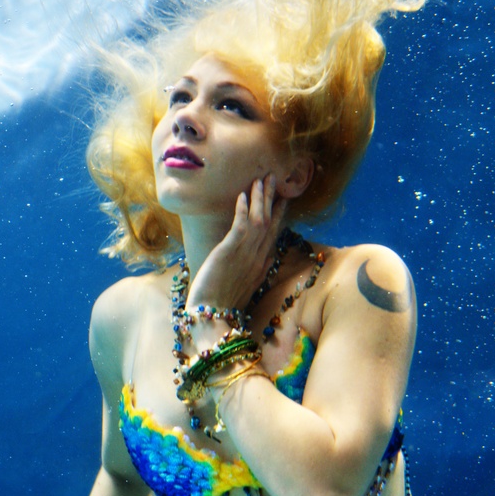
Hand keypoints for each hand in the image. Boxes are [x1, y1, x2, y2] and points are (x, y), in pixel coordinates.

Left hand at [187, 174, 288, 311]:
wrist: (212, 318)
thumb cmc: (222, 305)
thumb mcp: (244, 286)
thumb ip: (255, 271)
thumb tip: (265, 260)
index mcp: (261, 265)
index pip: (273, 234)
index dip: (278, 214)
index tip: (283, 199)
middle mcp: (257, 257)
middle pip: (269, 222)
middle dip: (271, 198)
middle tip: (273, 177)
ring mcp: (245, 255)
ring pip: (259, 220)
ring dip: (260, 198)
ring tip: (261, 179)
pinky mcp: (229, 253)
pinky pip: (241, 227)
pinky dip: (243, 210)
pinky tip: (242, 196)